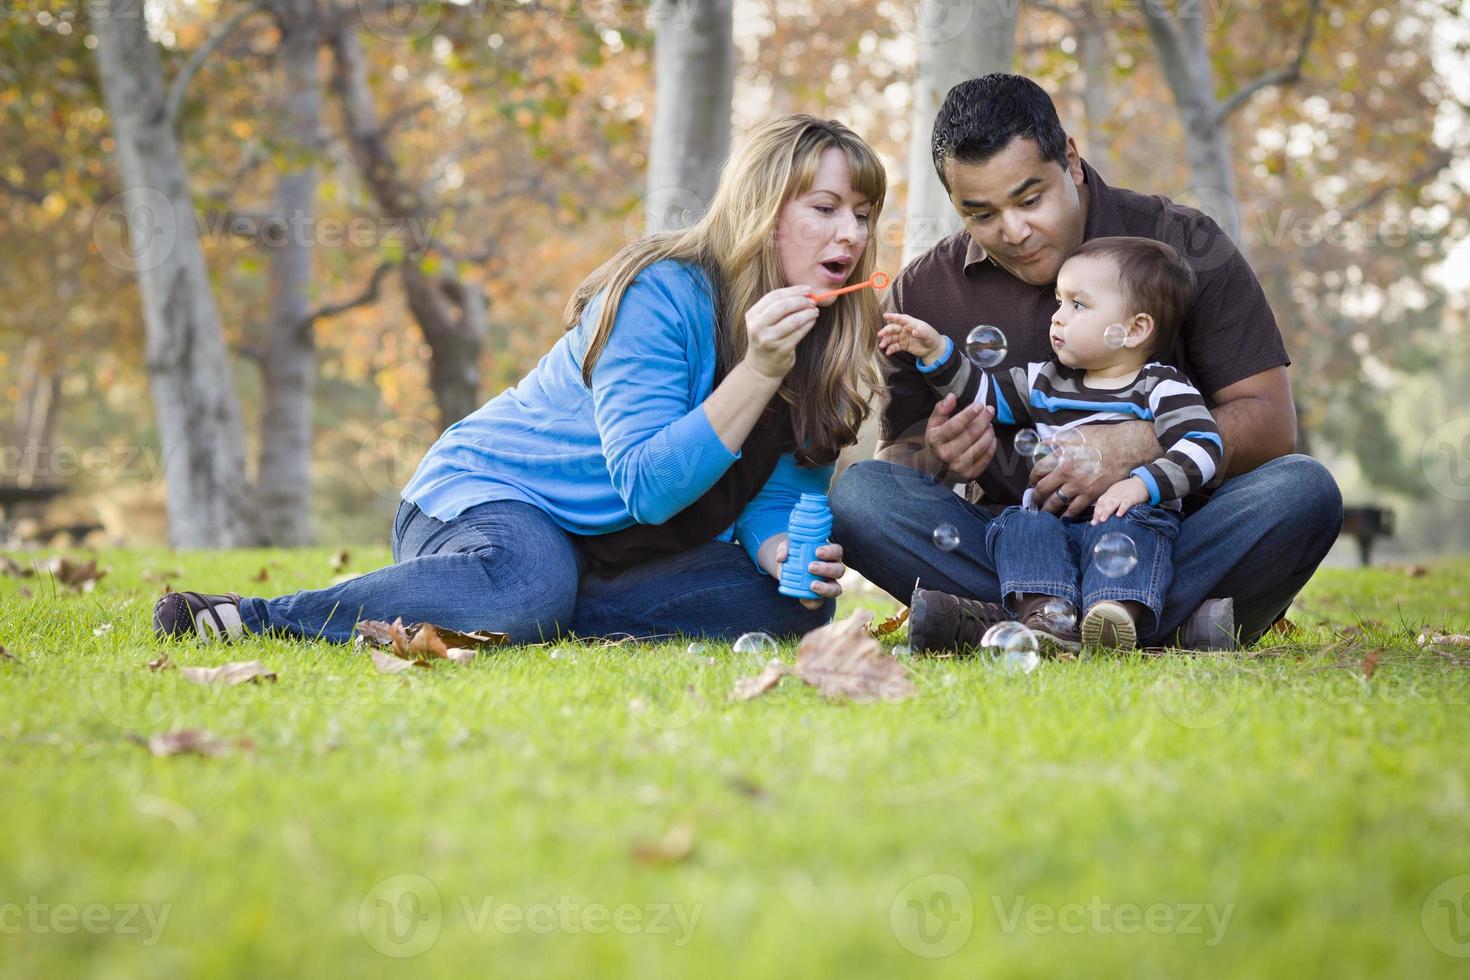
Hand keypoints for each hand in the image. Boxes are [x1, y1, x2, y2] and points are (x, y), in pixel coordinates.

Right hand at [743, 285, 819, 380]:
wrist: (761, 367)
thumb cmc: (767, 338)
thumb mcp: (764, 321)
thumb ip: (778, 306)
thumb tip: (804, 293)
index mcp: (752, 315)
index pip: (774, 296)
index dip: (793, 290)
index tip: (807, 289)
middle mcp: (758, 327)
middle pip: (783, 306)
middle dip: (801, 301)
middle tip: (812, 300)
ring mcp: (769, 339)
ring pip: (793, 320)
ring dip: (807, 313)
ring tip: (815, 311)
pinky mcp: (781, 350)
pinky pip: (799, 333)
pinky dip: (809, 324)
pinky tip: (812, 321)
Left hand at [763, 536, 845, 609]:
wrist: (785, 570)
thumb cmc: (792, 554)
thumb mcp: (786, 548)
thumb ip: (783, 550)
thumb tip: (781, 558)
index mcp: (829, 554)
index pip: (837, 551)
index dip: (830, 552)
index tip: (817, 552)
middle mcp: (833, 569)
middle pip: (839, 570)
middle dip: (827, 569)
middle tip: (810, 567)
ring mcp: (828, 585)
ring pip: (836, 588)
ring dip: (825, 587)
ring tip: (812, 585)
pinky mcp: (818, 597)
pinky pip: (820, 602)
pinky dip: (813, 602)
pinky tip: (804, 599)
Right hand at [878, 312, 944, 361]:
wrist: (932, 348)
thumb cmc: (931, 337)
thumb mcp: (928, 334)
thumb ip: (922, 332)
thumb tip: (915, 331)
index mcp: (911, 323)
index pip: (901, 318)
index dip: (893, 317)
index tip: (885, 316)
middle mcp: (905, 329)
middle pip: (893, 328)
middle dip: (886, 331)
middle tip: (880, 334)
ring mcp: (903, 337)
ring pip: (892, 338)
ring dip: (886, 341)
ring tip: (882, 346)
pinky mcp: (903, 345)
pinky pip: (895, 346)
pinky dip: (890, 349)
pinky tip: (888, 352)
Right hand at [925, 394, 996, 481]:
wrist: (934, 469)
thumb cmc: (937, 442)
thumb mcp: (933, 424)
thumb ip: (941, 409)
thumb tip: (952, 397)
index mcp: (936, 440)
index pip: (956, 425)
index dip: (969, 413)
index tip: (979, 405)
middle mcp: (946, 454)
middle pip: (971, 433)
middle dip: (984, 419)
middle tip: (989, 410)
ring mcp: (958, 466)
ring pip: (981, 445)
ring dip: (989, 431)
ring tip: (989, 424)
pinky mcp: (969, 474)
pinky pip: (986, 457)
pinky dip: (992, 445)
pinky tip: (991, 437)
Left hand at [1029, 421, 1157, 516]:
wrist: (1125, 448)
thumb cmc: (1101, 437)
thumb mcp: (1076, 433)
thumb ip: (1058, 440)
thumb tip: (1043, 444)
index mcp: (1060, 457)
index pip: (1037, 471)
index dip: (1032, 478)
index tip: (1033, 481)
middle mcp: (1066, 474)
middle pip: (1042, 490)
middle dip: (1035, 496)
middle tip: (1034, 499)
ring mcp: (1078, 486)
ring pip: (1055, 503)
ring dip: (1047, 508)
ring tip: (1044, 511)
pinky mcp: (1091, 495)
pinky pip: (1074, 510)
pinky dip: (1066, 515)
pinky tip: (1063, 517)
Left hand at [1092, 477, 1150, 523]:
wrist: (1142, 482)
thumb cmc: (1128, 490)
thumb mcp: (1117, 493)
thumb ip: (1110, 501)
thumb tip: (1103, 514)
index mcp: (1110, 493)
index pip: (1100, 502)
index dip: (1096, 511)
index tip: (1093, 521)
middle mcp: (1114, 494)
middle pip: (1104, 503)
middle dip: (1098, 513)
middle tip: (1094, 523)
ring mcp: (1122, 495)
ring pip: (1113, 503)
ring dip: (1107, 512)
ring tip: (1102, 520)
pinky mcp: (1132, 497)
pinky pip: (1126, 503)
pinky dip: (1122, 508)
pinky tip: (1119, 515)